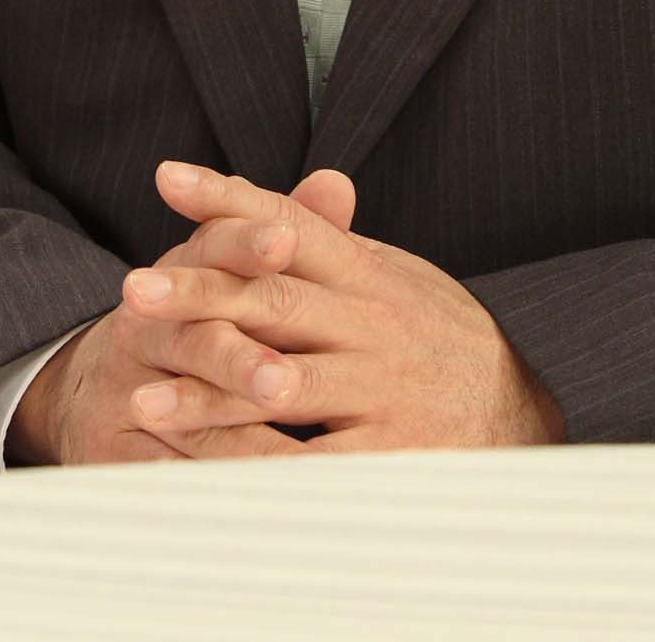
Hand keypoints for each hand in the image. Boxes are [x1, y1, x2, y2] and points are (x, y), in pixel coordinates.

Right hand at [3, 166, 356, 465]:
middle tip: (282, 373)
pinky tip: (252, 491)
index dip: (246, 241)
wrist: (100, 393)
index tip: (284, 240)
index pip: (211, 245)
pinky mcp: (112, 448)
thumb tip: (337, 182)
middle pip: (197, 332)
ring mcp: (124, 386)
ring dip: (229, 419)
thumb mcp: (233, 271)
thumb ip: (289, 229)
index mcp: (180, 272)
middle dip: (242, 353)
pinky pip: (166, 464)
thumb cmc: (197, 325)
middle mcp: (145, 323)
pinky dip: (209, 476)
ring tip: (272, 431)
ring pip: (184, 402)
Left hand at [121, 160, 565, 454]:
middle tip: (134, 292)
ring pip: (281, 385)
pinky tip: (201, 477)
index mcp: (368, 272)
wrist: (520, 411)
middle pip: (273, 301)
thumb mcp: (397, 275)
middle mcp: (372, 323)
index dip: (228, 197)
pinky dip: (251, 471)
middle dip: (199, 295)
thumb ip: (344, 241)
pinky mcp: (386, 454)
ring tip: (142, 401)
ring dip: (207, 395)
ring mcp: (379, 389)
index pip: (291, 222)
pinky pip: (306, 466)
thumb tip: (314, 180)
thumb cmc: (440, 337)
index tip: (168, 177)